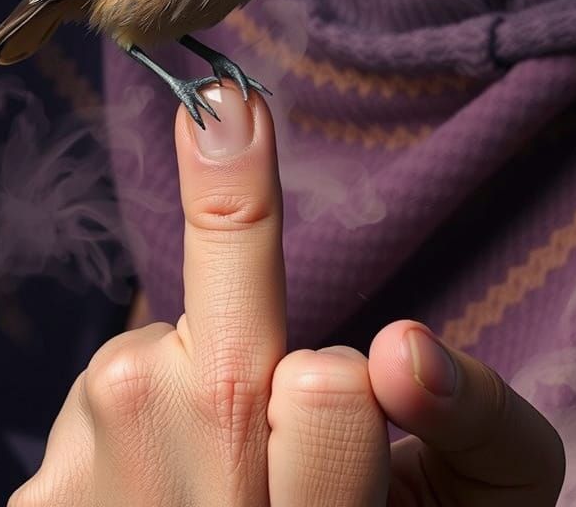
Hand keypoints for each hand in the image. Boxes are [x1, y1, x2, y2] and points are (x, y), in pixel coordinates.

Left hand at [10, 82, 563, 505]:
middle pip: (205, 355)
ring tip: (210, 484)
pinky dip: (134, 434)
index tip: (228, 107)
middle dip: (240, 351)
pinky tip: (155, 497)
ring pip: (144, 366)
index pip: (329, 388)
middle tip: (260, 428)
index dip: (273, 243)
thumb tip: (397, 347)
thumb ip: (474, 417)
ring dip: (185, 397)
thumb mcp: (476, 488)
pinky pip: (100, 409)